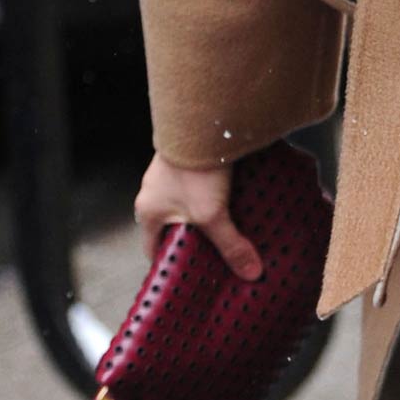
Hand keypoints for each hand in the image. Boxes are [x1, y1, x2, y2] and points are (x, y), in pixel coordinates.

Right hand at [133, 151, 263, 280]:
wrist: (202, 121)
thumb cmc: (194, 171)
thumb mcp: (212, 214)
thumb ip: (230, 245)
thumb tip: (251, 273)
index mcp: (148, 211)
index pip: (152, 249)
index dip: (169, 265)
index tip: (188, 278)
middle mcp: (154, 192)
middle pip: (172, 226)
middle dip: (193, 242)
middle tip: (216, 258)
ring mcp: (169, 172)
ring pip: (187, 204)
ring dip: (205, 216)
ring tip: (230, 231)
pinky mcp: (187, 158)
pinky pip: (198, 184)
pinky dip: (213, 193)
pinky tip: (234, 199)